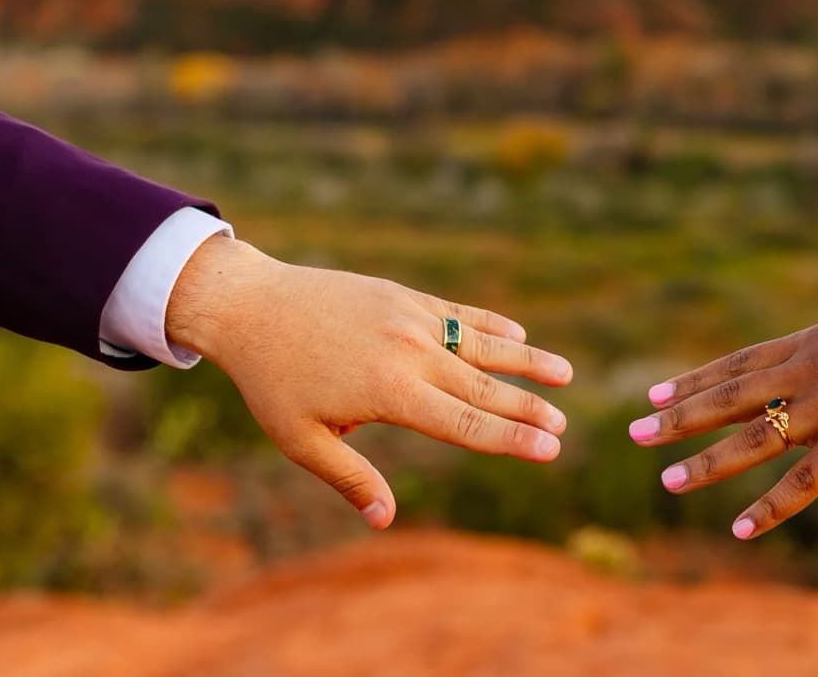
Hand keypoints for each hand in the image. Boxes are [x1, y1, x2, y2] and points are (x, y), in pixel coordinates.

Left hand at [165, 234, 572, 529]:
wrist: (253, 305)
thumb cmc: (272, 381)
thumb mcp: (300, 440)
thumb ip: (349, 477)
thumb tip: (384, 520)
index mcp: (389, 392)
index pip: (464, 423)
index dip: (510, 438)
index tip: (549, 449)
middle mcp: (410, 352)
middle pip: (483, 387)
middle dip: (527, 409)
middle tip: (563, 427)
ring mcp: (410, 319)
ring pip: (481, 345)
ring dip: (526, 362)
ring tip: (565, 376)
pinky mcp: (403, 297)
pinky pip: (459, 314)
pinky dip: (491, 326)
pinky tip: (520, 337)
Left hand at [629, 288, 817, 538]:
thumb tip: (803, 375)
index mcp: (811, 344)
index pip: (737, 364)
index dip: (694, 381)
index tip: (653, 395)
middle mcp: (809, 370)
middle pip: (730, 397)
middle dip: (679, 417)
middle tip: (633, 433)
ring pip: (752, 438)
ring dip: (706, 463)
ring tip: (667, 482)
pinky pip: (802, 481)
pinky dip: (768, 508)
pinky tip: (740, 529)